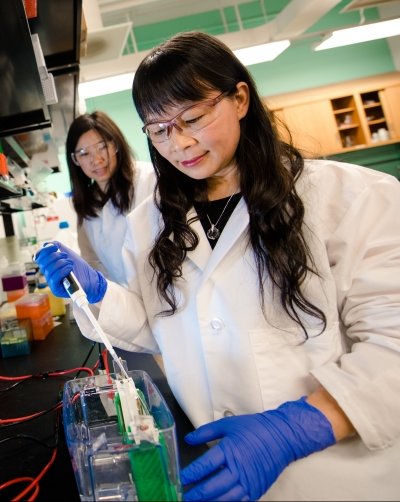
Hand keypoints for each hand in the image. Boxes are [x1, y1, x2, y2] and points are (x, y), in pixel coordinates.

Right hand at [35, 241, 106, 302]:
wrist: (90, 278)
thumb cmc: (79, 268)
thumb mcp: (68, 254)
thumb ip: (58, 248)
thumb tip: (47, 244)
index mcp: (49, 265)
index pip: (39, 257)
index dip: (45, 251)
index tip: (54, 246)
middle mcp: (48, 274)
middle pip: (43, 263)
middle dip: (55, 256)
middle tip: (66, 256)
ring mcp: (51, 282)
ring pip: (48, 270)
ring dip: (61, 263)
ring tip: (70, 263)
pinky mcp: (56, 289)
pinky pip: (54, 279)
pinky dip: (62, 271)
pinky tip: (70, 268)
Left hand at [181, 397, 335, 500]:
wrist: (282, 437)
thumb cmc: (255, 428)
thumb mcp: (228, 424)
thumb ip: (206, 432)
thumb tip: (188, 439)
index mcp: (229, 450)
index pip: (205, 466)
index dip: (191, 474)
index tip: (182, 478)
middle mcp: (238, 468)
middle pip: (213, 487)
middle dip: (196, 494)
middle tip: (185, 495)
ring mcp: (248, 482)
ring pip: (224, 499)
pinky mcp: (255, 490)